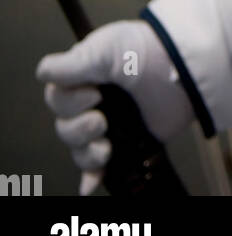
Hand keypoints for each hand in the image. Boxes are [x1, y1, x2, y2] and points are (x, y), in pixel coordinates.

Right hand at [36, 19, 193, 195]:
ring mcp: (109, 123)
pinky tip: (89, 186)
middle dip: (78, 128)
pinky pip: (99, 167)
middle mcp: (93, 100)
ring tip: (106, 146)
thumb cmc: (146, 52)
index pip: (56, 98)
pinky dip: (91, 177)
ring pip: (78, 149)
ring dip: (86, 153)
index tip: (95, 93)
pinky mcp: (125, 142)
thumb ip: (74, 63)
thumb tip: (42, 72)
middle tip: (101, 120)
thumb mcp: (108, 49)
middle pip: (63, 127)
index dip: (68, 102)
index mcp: (84, 75)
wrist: (185, 70)